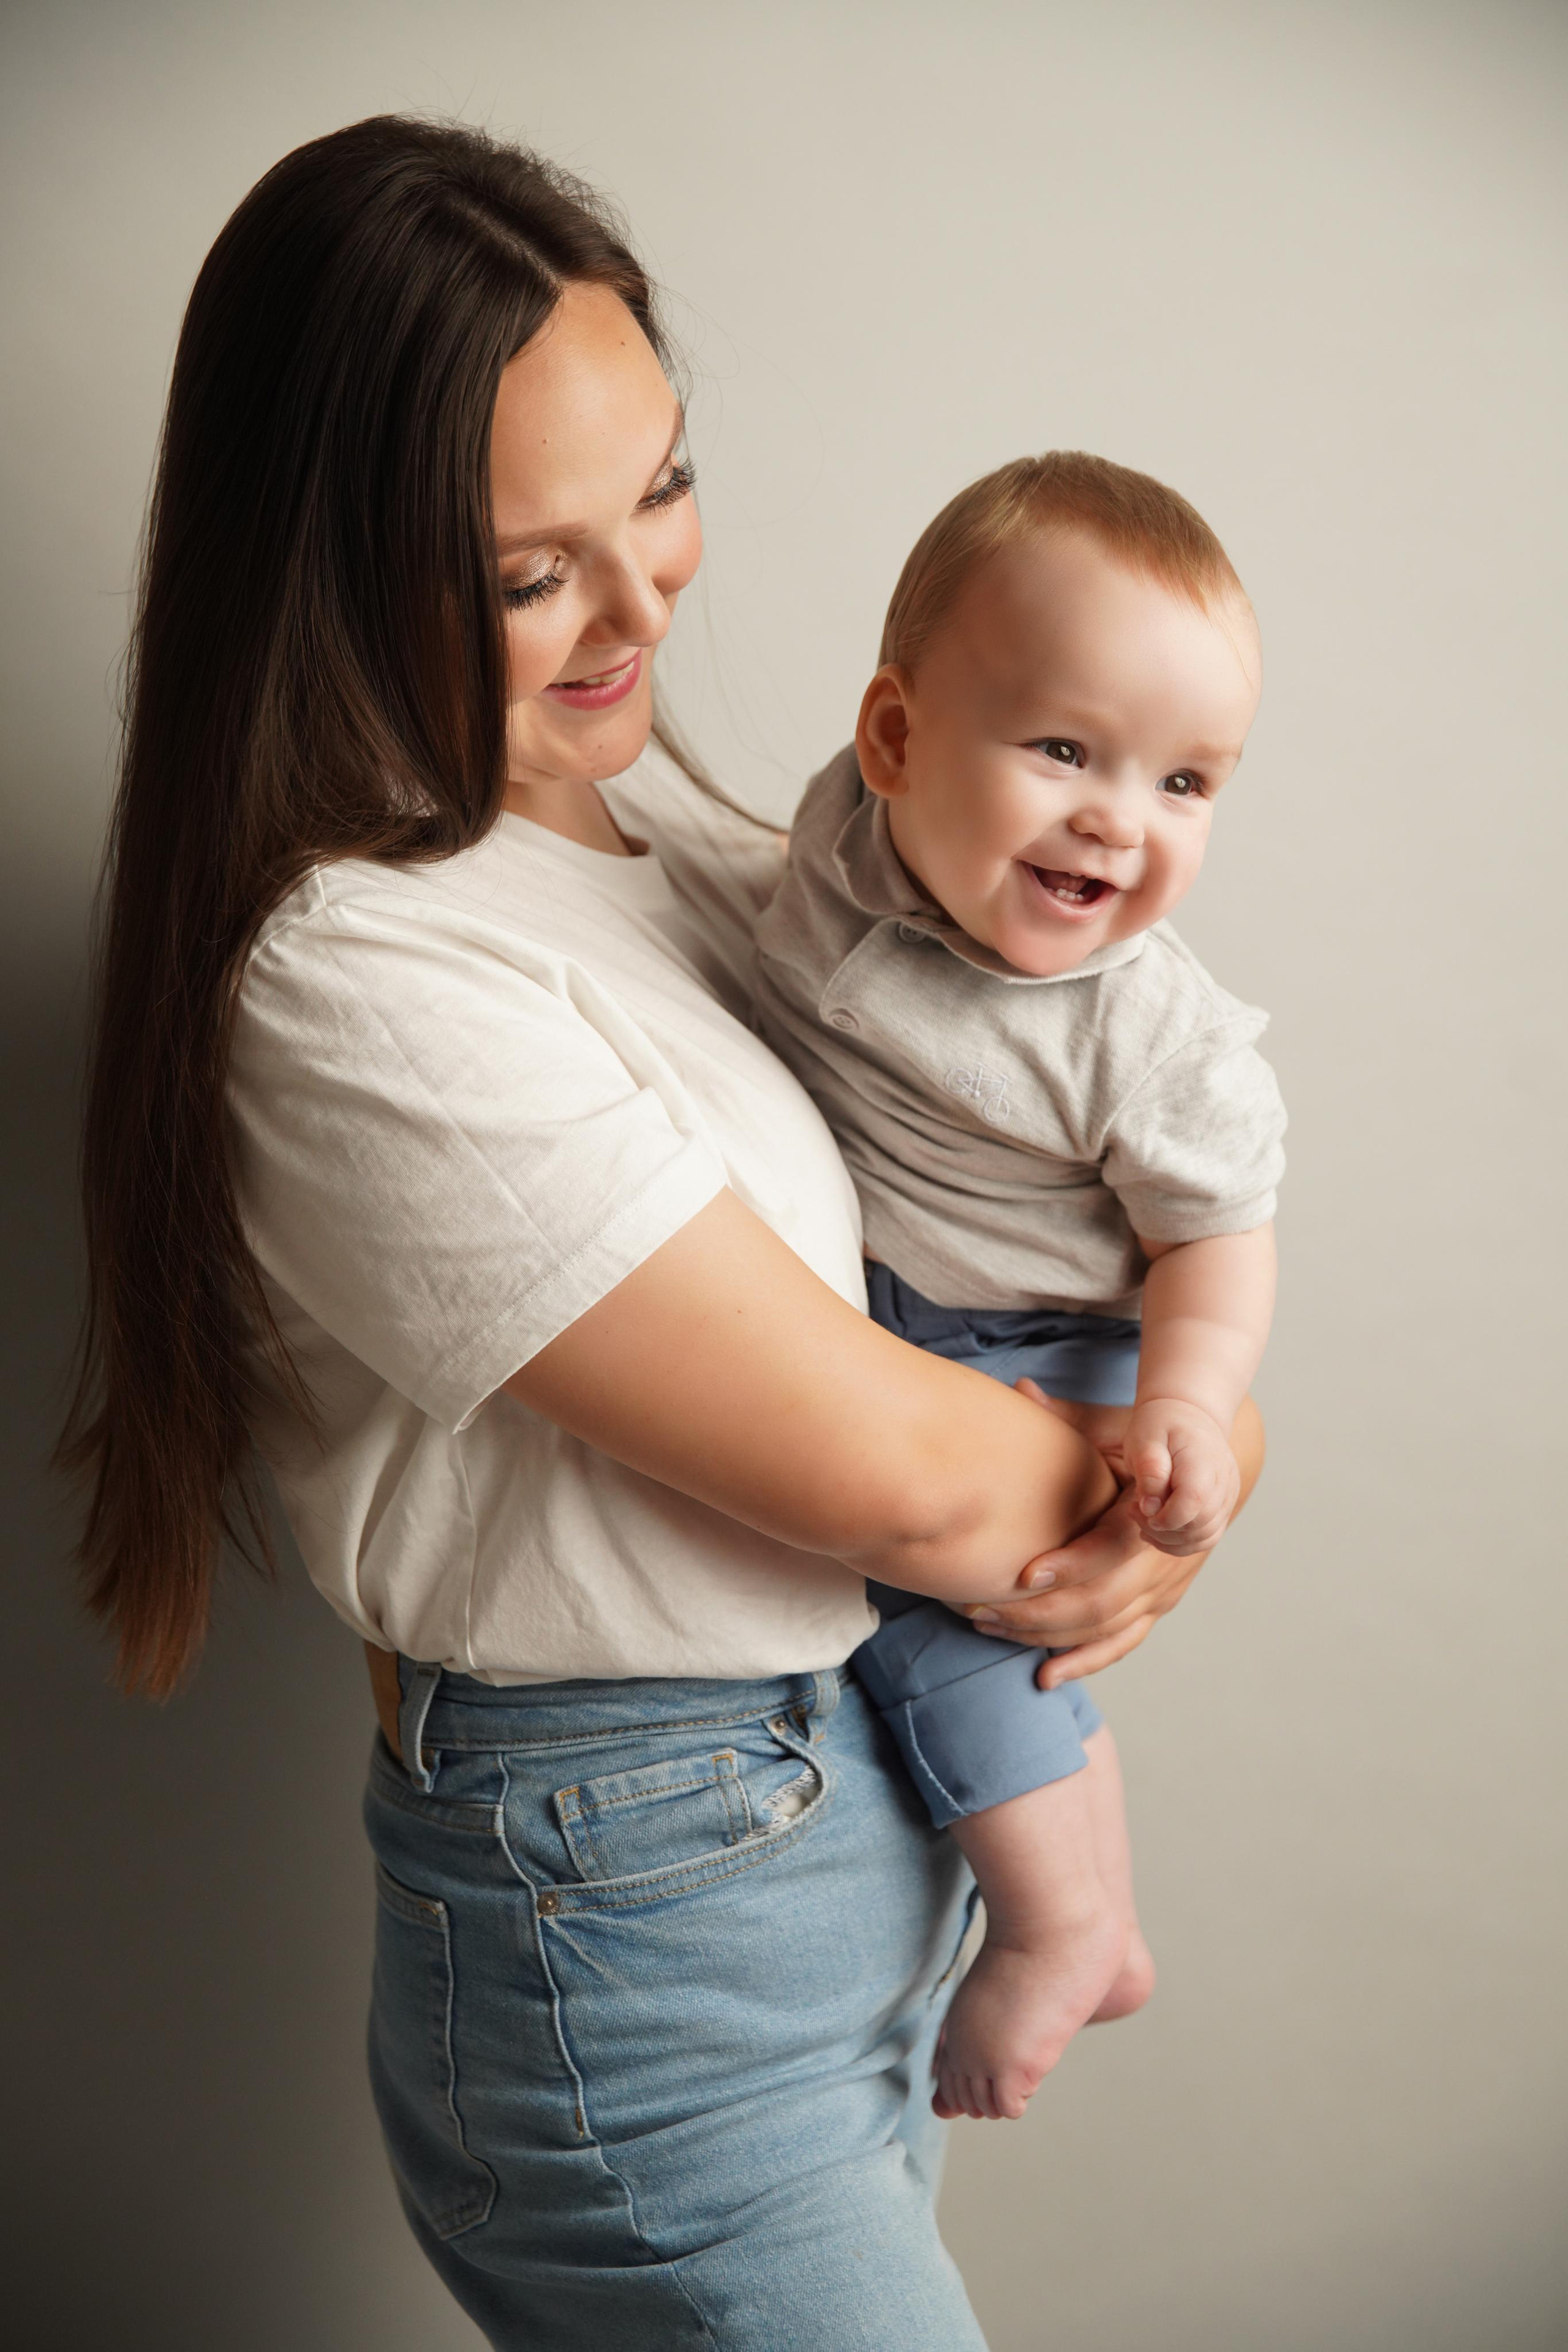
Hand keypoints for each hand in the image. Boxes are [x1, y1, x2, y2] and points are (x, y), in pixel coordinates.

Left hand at [958, 1383, 1260, 1682]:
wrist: (1204, 1466)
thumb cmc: (1149, 1441)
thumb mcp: (1116, 1427)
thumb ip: (1070, 1418)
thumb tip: (1021, 1389)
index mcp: (1152, 1515)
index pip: (1111, 1550)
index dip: (1068, 1565)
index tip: (1022, 1574)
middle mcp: (1163, 1560)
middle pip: (1103, 1602)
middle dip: (1039, 1612)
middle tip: (980, 1609)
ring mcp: (1163, 1589)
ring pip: (1107, 1628)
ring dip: (1048, 1636)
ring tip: (989, 1629)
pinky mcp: (1156, 1605)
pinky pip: (1122, 1642)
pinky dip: (1084, 1660)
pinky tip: (1044, 1675)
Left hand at [1124, 1396, 1239, 1555]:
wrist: (1188, 1413)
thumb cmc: (1161, 1424)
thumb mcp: (1144, 1437)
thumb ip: (1149, 1470)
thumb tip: (1150, 1507)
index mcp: (1204, 1460)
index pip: (1193, 1501)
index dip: (1164, 1517)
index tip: (1138, 1509)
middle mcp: (1224, 1480)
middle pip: (1199, 1525)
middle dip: (1161, 1529)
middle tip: (1133, 1510)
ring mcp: (1228, 1495)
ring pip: (1205, 1537)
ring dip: (1170, 1539)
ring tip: (1144, 1520)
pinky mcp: (1224, 1506)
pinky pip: (1208, 1536)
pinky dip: (1182, 1542)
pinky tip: (1158, 1529)